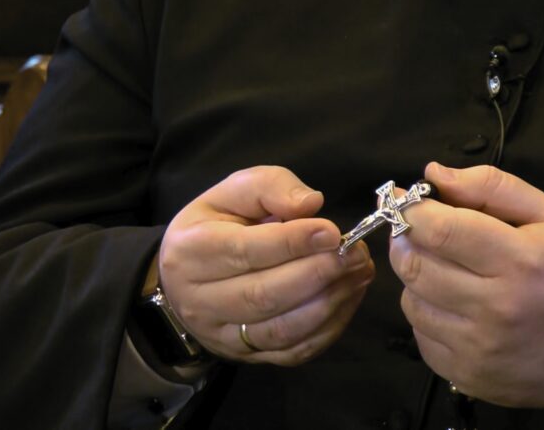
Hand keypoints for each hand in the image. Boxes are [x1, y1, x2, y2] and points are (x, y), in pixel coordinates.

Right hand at [158, 166, 373, 365]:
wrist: (184, 278)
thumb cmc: (217, 226)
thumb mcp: (232, 192)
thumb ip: (270, 188)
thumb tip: (310, 204)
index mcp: (192, 250)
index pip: (245, 250)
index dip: (292, 243)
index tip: (332, 232)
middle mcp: (200, 299)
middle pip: (263, 295)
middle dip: (318, 275)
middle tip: (357, 255)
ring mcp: (222, 335)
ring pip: (280, 329)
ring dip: (329, 303)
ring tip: (359, 274)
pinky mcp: (247, 356)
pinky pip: (293, 351)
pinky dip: (328, 329)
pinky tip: (348, 299)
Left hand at [389, 162, 543, 428]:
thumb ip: (492, 187)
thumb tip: (434, 174)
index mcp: (520, 260)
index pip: (440, 230)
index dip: (411, 211)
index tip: (400, 200)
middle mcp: (496, 308)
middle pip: (416, 266)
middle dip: (404, 241)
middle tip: (412, 231)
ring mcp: (478, 348)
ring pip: (411, 301)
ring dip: (415, 278)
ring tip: (440, 269)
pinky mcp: (466, 375)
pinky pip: (420, 333)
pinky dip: (426, 313)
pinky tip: (451, 306)